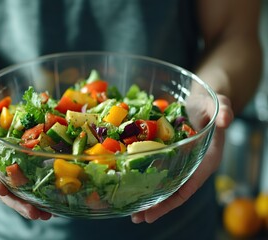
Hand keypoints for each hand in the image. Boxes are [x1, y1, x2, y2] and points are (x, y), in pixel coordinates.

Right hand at [0, 96, 51, 220]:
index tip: (0, 189)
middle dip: (15, 202)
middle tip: (34, 213)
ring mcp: (0, 170)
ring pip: (14, 191)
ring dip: (29, 203)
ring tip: (46, 214)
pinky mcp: (15, 168)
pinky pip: (25, 182)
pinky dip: (37, 192)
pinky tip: (52, 202)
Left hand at [131, 94, 233, 222]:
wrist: (201, 101)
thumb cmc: (210, 104)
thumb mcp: (218, 104)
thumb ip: (224, 110)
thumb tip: (225, 119)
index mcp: (206, 160)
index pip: (188, 187)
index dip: (170, 202)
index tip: (152, 214)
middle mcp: (192, 165)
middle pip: (173, 191)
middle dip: (155, 205)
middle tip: (136, 217)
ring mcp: (180, 161)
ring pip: (164, 183)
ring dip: (148, 195)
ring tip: (130, 208)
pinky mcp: (169, 154)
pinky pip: (157, 169)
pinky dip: (144, 177)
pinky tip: (130, 182)